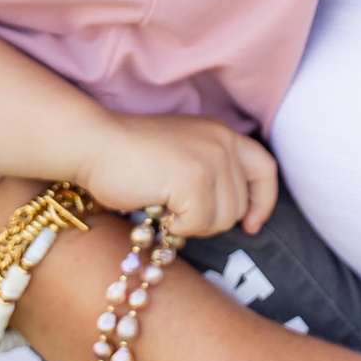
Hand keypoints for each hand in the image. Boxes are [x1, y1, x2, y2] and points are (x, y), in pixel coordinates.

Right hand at [76, 114, 279, 237]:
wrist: (95, 142)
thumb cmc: (130, 155)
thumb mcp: (183, 152)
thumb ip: (211, 171)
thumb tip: (234, 215)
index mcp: (222, 134)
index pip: (265, 168)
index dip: (263, 201)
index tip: (250, 224)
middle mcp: (223, 142)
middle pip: (239, 205)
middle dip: (211, 221)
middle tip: (179, 214)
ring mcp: (211, 160)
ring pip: (222, 219)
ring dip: (193, 225)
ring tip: (167, 208)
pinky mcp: (194, 180)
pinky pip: (198, 224)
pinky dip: (176, 227)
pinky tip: (158, 210)